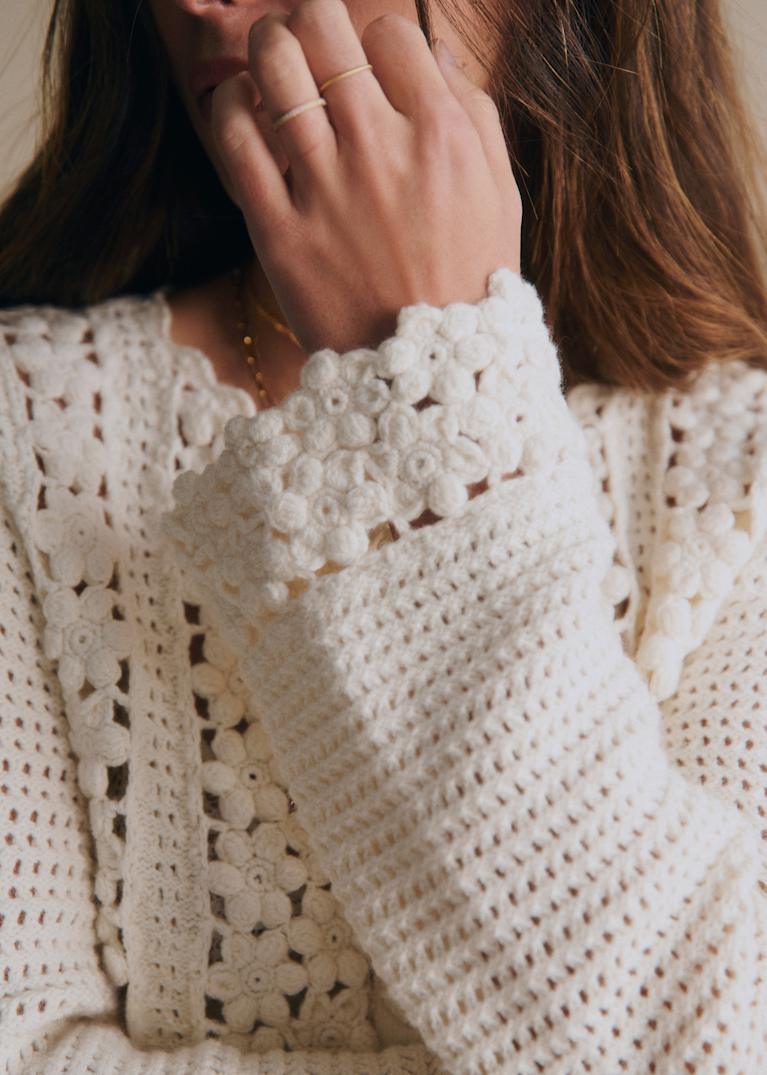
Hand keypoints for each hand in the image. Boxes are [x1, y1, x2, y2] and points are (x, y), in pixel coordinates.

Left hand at [211, 0, 521, 356]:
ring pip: (273, 68)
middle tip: (307, 34)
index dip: (378, 39)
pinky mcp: (278, 231)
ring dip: (267, 47)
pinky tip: (244, 109)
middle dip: (311, 17)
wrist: (428, 379)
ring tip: (271, 61)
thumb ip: (476, 117)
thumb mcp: (501, 200)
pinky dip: (232, 106)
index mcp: (442, 138)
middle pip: (324, 30)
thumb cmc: (469, 286)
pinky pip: (236, 138)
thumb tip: (434, 53)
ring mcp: (326, 190)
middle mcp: (382, 151)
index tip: (372, 65)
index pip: (393, 34)